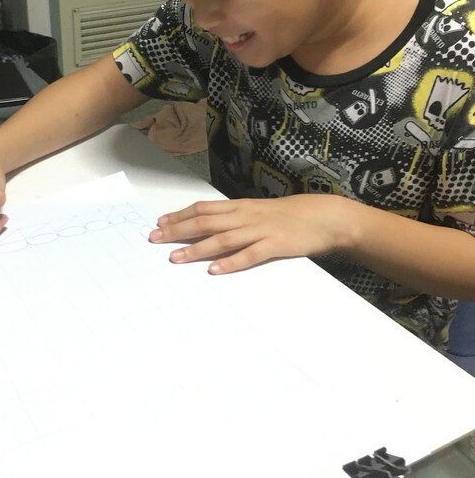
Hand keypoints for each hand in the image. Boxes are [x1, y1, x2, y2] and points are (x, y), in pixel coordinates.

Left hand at [149, 194, 351, 273]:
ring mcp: (260, 230)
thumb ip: (234, 218)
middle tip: (155, 238)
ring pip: (222, 238)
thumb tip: (207, 225)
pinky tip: (215, 270)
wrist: (323, 216)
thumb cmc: (288, 215)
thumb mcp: (257, 211)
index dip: (180, 215)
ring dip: (196, 249)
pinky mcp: (275, 245)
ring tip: (175, 258)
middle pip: (206, 222)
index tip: (160, 223)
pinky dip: (231, 263)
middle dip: (178, 230)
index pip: (203, 209)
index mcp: (240, 207)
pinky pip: (250, 255)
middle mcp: (246, 216)